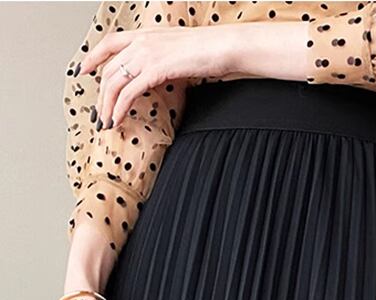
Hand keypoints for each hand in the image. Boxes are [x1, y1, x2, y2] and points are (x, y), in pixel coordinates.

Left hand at [79, 24, 239, 128]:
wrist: (224, 46)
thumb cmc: (210, 51)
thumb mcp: (179, 51)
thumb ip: (163, 60)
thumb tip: (159, 74)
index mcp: (147, 34)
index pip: (110, 43)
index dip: (94, 57)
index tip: (84, 70)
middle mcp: (142, 41)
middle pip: (109, 70)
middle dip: (101, 95)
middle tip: (99, 114)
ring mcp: (146, 54)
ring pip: (114, 83)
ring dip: (107, 106)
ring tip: (106, 123)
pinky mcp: (154, 69)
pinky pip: (128, 92)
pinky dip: (119, 108)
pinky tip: (118, 119)